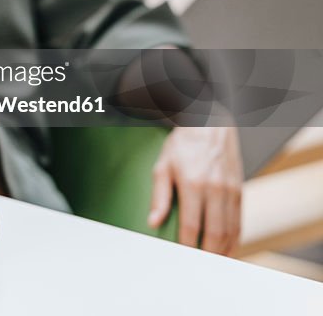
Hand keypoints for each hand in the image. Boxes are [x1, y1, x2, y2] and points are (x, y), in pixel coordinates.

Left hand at [147, 126, 242, 254]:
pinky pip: (239, 222)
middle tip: (196, 267)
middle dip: (206, 255)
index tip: (180, 258)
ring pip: (230, 231)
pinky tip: (226, 249)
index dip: (187, 246)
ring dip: (222, 252)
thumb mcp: (163, 165)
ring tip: (211, 264)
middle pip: (215, 233)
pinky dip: (234, 240)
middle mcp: (216, 190)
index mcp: (194, 184)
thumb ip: (159, 195)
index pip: (192, 226)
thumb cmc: (183, 145)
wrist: (210, 124)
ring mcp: (231, 191)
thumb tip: (153, 221)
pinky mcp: (240, 191)